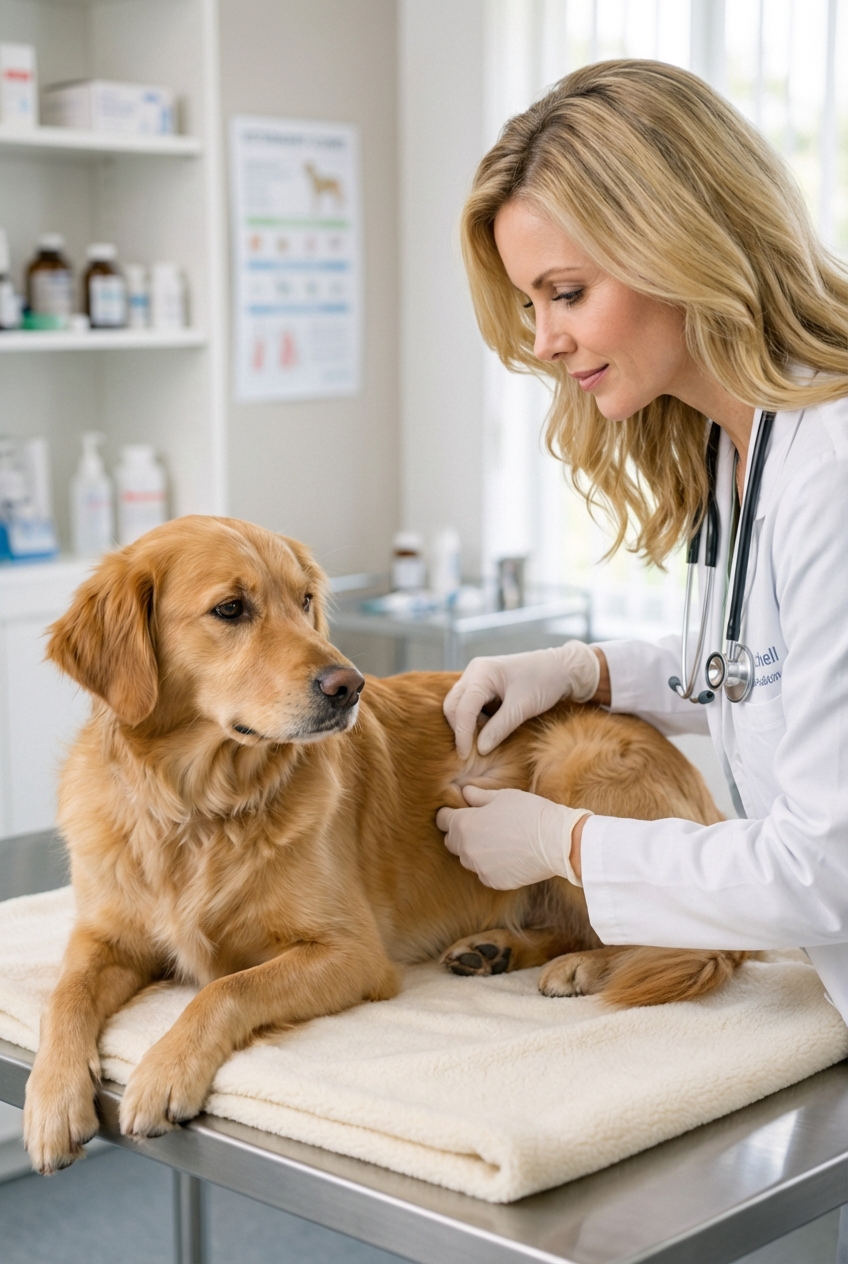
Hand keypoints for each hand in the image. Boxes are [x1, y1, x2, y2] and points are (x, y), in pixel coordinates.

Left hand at [436, 785, 589, 888]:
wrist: (556, 842)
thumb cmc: (530, 813)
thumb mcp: (503, 796)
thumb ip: (478, 796)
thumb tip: (464, 791)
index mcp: (464, 824)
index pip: (442, 820)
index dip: (450, 813)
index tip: (460, 811)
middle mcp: (466, 849)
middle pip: (452, 841)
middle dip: (461, 833)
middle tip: (481, 825)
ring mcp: (479, 868)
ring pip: (468, 858)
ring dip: (475, 850)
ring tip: (497, 840)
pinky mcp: (493, 881)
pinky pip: (483, 872)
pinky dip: (490, 865)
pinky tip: (508, 855)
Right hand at [443, 642, 600, 758]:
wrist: (560, 668)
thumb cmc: (544, 682)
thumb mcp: (522, 708)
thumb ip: (499, 728)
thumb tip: (479, 750)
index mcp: (482, 672)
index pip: (462, 707)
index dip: (461, 733)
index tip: (464, 755)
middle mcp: (474, 672)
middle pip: (452, 705)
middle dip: (458, 729)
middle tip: (468, 753)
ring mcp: (477, 677)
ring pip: (458, 705)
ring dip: (465, 724)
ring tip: (480, 741)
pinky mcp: (482, 685)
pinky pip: (469, 704)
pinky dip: (473, 719)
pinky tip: (486, 730)